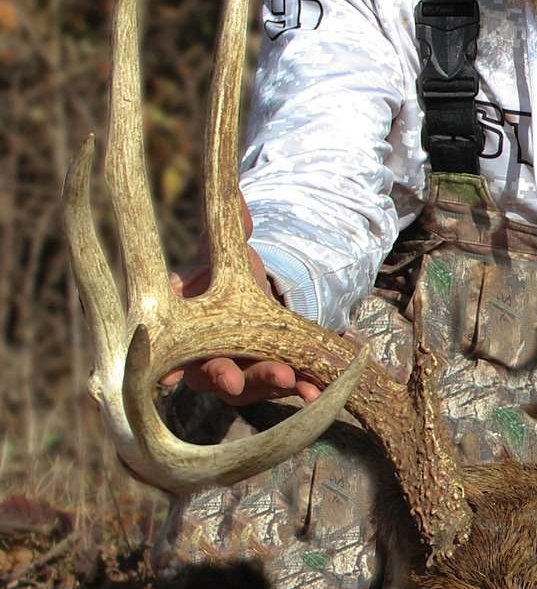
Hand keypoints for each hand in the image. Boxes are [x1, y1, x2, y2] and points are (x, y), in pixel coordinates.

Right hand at [160, 194, 321, 406]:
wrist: (259, 298)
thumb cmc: (229, 277)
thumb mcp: (228, 254)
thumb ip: (230, 231)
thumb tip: (237, 197)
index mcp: (184, 329)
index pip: (169, 352)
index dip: (167, 367)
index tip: (168, 379)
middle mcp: (204, 358)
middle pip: (211, 374)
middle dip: (225, 378)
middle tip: (234, 379)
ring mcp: (238, 374)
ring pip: (249, 387)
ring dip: (269, 385)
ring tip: (295, 382)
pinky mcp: (269, 381)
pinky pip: (282, 389)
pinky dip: (299, 390)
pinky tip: (316, 391)